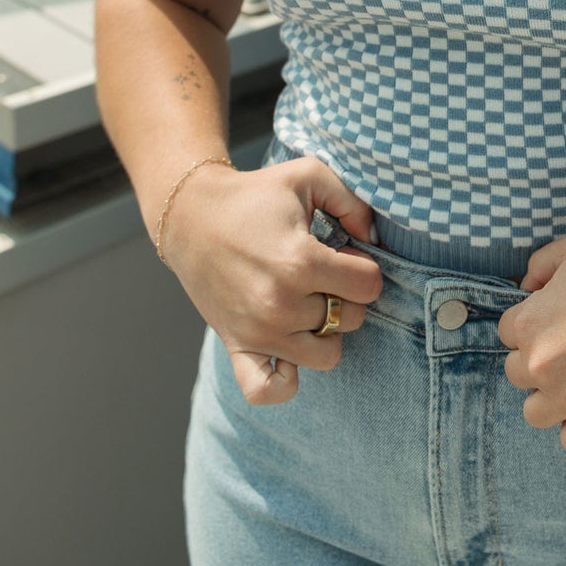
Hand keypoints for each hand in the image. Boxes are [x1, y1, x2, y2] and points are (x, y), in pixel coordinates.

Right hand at [165, 155, 382, 406]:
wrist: (192, 216)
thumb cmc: (254, 194)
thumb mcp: (309, 175)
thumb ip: (353, 202)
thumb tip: (373, 239)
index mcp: (301, 261)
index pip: (369, 286)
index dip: (364, 267)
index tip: (343, 254)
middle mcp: (281, 303)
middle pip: (352, 319)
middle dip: (347, 295)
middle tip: (322, 274)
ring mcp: (259, 331)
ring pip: (326, 356)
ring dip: (325, 331)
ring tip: (307, 303)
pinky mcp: (237, 347)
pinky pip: (267, 390)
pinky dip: (284, 381)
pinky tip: (288, 349)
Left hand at [495, 224, 565, 451]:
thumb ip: (539, 266)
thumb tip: (527, 288)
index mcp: (529, 324)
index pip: (507, 334)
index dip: (534, 323)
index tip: (559, 319)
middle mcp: (543, 365)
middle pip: (518, 374)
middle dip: (540, 359)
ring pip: (535, 413)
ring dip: (551, 397)